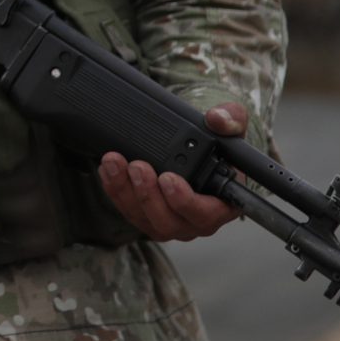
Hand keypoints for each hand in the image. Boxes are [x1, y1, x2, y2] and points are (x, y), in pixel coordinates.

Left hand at [96, 102, 248, 242]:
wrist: (194, 153)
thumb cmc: (218, 150)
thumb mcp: (231, 130)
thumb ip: (231, 119)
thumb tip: (217, 118)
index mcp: (221, 206)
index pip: (205, 213)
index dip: (185, 201)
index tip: (168, 179)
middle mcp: (194, 221)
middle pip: (169, 221)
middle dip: (149, 194)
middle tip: (138, 167)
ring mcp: (167, 221)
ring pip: (143, 218)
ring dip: (126, 191)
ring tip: (116, 163)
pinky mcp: (145, 217)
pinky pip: (126, 210)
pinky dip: (114, 190)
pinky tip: (108, 170)